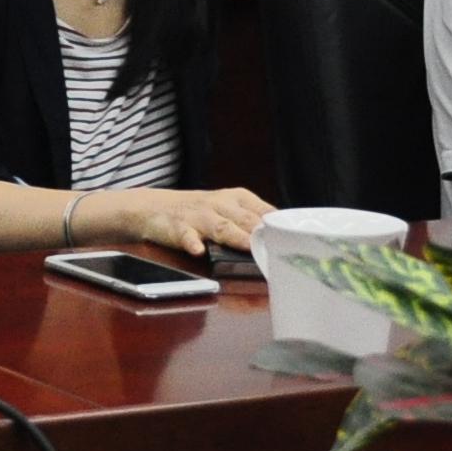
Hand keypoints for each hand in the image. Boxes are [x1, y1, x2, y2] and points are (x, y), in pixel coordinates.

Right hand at [93, 185, 273, 260]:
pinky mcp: (178, 227)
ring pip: (222, 227)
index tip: (297, 243)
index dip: (280, 228)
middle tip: (279, 251)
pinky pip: (186, 235)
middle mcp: (221, 204)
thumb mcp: (229, 210)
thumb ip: (253, 224)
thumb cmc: (200, 213)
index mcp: (239, 199)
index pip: (265, 212)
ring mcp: (199, 216)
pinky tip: (198, 251)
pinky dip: (192, 243)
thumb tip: (283, 244)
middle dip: (262, 236)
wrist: (154, 207)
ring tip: (249, 247)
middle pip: (247, 220)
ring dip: (236, 237)